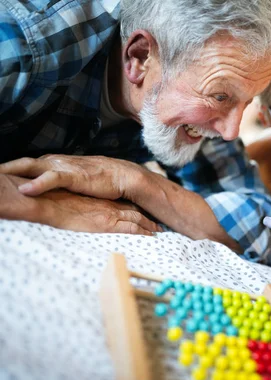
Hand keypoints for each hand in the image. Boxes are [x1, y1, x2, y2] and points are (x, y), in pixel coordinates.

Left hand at [0, 155, 144, 199]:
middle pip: (21, 163)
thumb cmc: (101, 180)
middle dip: (4, 169)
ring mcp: (62, 167)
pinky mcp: (73, 176)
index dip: (9, 170)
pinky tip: (24, 190)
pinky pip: (51, 178)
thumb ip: (58, 182)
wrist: (124, 176)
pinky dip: (37, 184)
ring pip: (29, 167)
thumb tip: (44, 191)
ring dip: (11, 172)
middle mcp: (54, 162)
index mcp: (53, 163)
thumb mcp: (73, 180)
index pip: (24, 165)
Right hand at [37, 190, 161, 234]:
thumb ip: (80, 208)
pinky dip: (143, 231)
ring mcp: (110, 214)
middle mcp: (109, 205)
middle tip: (159, 224)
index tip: (145, 212)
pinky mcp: (107, 224)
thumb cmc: (54, 202)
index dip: (136, 207)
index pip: (123, 203)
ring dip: (149, 225)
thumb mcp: (71, 203)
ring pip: (137, 219)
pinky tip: (151, 236)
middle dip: (147, 217)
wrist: (49, 203)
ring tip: (160, 231)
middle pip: (134, 210)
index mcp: (101, 200)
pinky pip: (131, 228)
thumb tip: (81, 214)